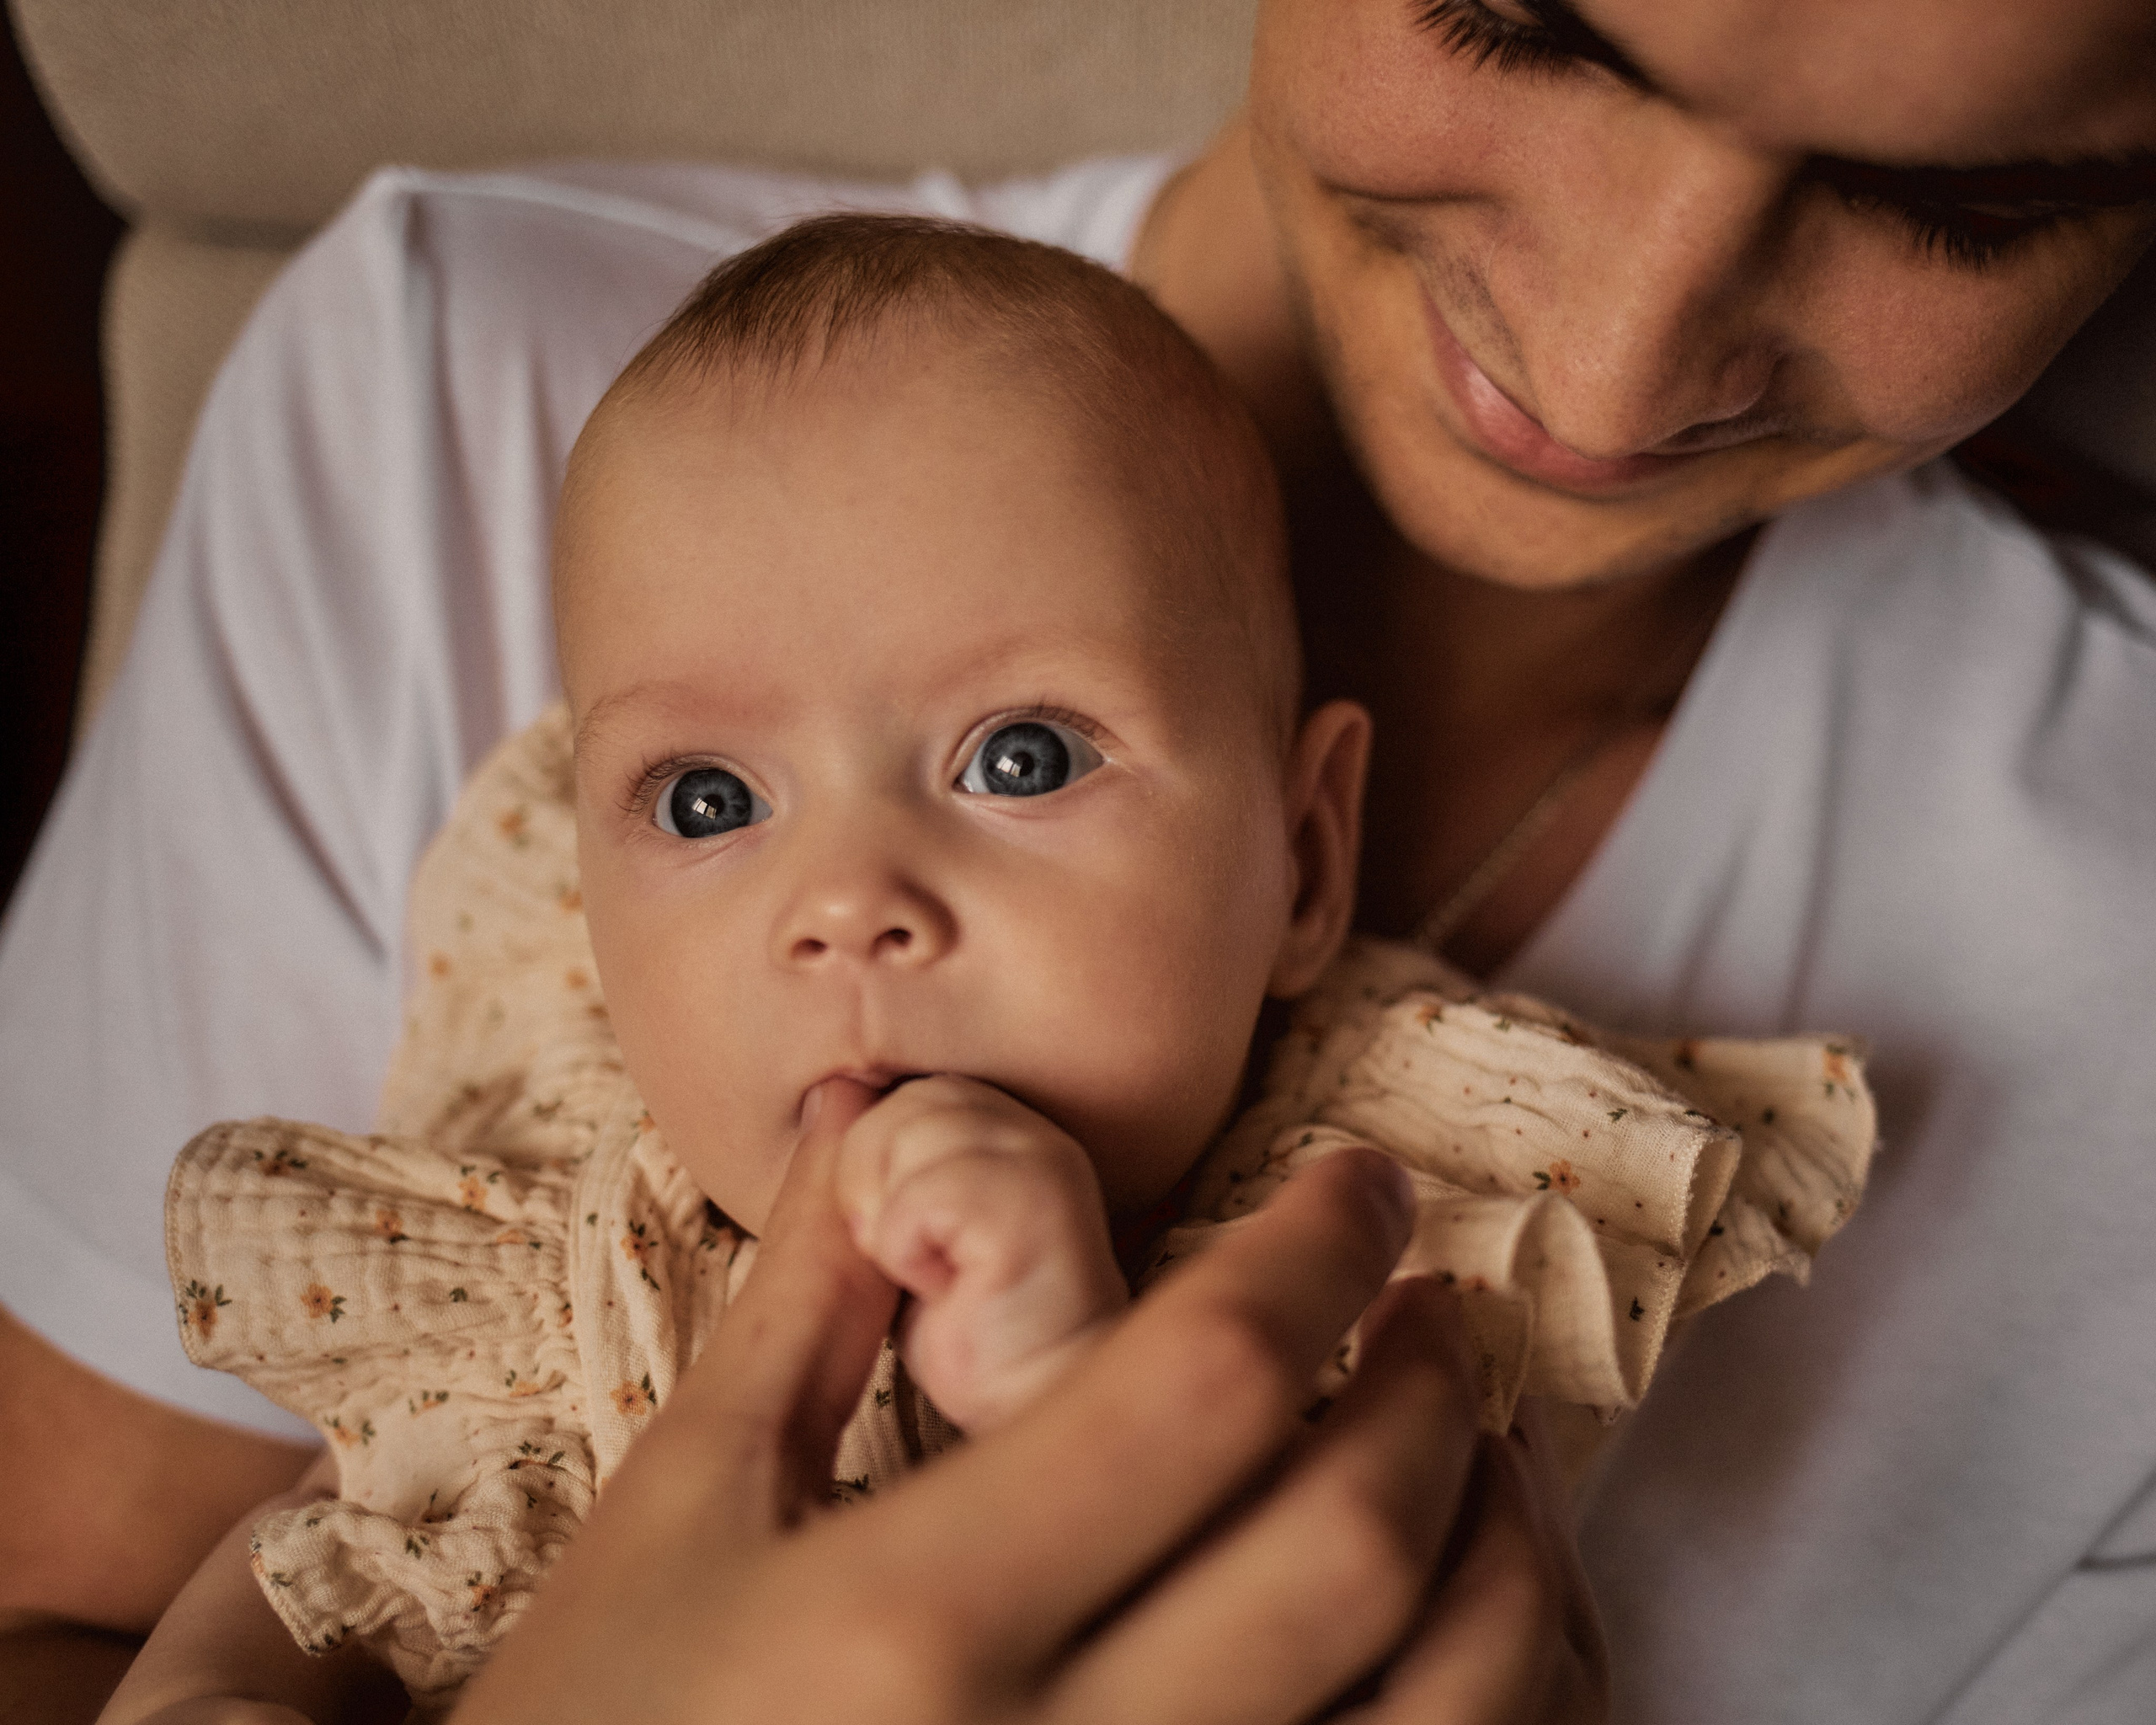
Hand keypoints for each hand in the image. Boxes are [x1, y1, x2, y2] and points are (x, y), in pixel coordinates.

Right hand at [451, 1078, 1604, 1724]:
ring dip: (1507, 1563)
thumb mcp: (682, 1509)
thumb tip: (874, 1094)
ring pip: (1443, 1719)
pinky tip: (1464, 1642)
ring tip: (1484, 1465)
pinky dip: (1494, 1717)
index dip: (1318, 1252)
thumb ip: (806, 1298)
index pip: (1202, 1383)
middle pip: (1352, 1542)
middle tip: (1435, 1307)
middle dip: (1434, 1392)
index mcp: (913, 1615)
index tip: (1364, 1183)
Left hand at [835, 1075, 1126, 1430]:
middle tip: (902, 1260)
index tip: (892, 1237)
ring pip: (906, 1135)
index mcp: (1007, 1129)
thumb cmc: (973, 1330)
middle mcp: (1033, 1132)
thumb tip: (828, 1093)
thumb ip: (881, 1165)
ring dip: (888, 1220)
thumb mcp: (910, 1231)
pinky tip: (946, 1290)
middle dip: (868, 1183)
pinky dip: (906, 1252)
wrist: (1036, 1403)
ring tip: (930, 1274)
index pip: (905, 1096)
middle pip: (900, 1107)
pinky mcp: (1032, 1206)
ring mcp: (1040, 1162)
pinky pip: (919, 1197)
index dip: (870, 1163)